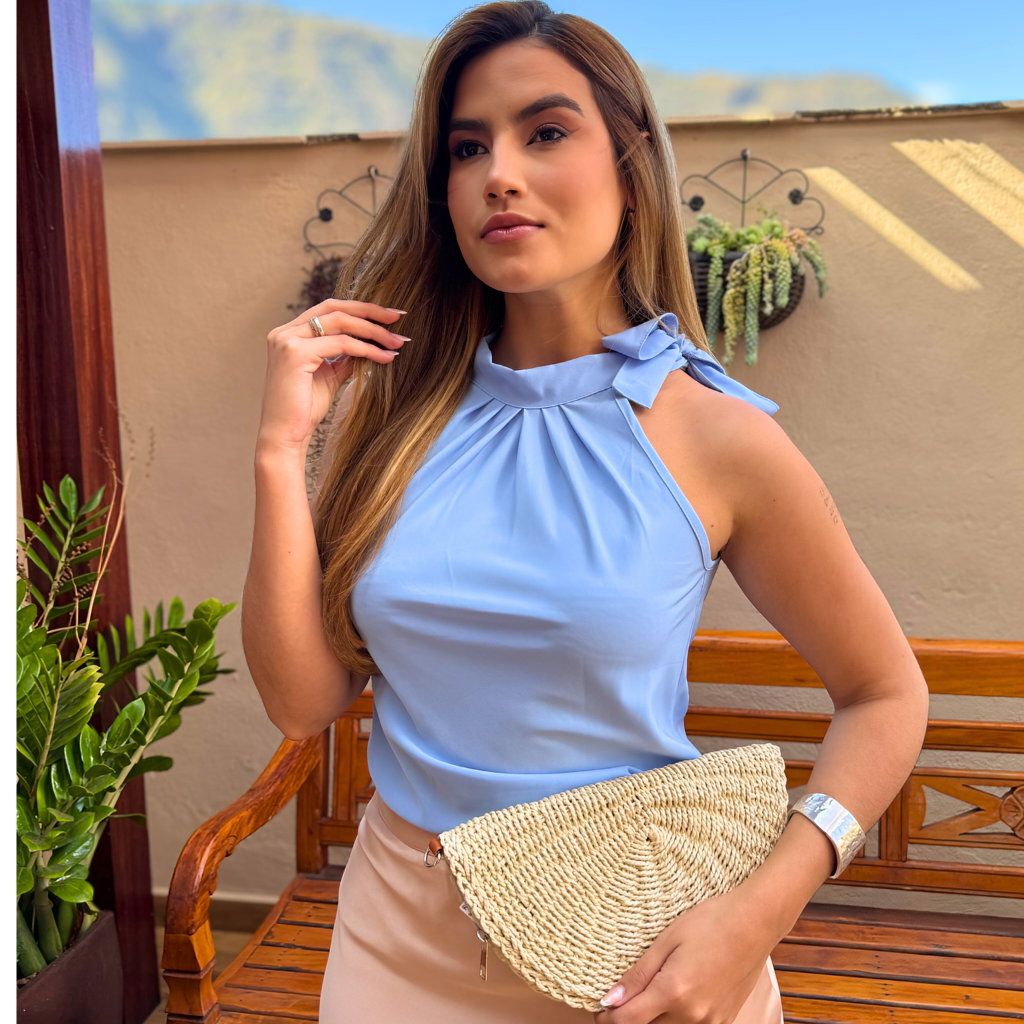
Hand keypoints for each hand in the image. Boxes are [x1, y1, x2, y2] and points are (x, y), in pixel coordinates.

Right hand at [257, 299, 407, 455]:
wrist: (286, 436)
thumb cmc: (305, 410)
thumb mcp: (330, 375)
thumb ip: (345, 355)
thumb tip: (371, 342)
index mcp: (290, 333)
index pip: (329, 309)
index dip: (360, 309)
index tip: (387, 316)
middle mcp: (284, 332)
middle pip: (335, 308)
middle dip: (370, 311)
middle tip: (397, 318)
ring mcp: (287, 340)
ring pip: (340, 323)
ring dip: (372, 331)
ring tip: (396, 342)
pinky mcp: (295, 353)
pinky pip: (341, 344)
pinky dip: (365, 349)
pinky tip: (384, 357)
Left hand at [595, 885, 775, 1023]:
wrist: (755, 922)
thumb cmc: (710, 922)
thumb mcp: (666, 940)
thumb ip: (638, 974)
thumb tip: (610, 1000)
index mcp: (674, 992)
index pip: (629, 1021)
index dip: (608, 1018)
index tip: (600, 1009)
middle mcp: (693, 1015)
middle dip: (631, 1019)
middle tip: (621, 1000)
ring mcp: (711, 1022)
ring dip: (653, 1021)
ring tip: (646, 998)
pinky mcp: (724, 1020)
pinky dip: (675, 1020)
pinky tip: (673, 1000)